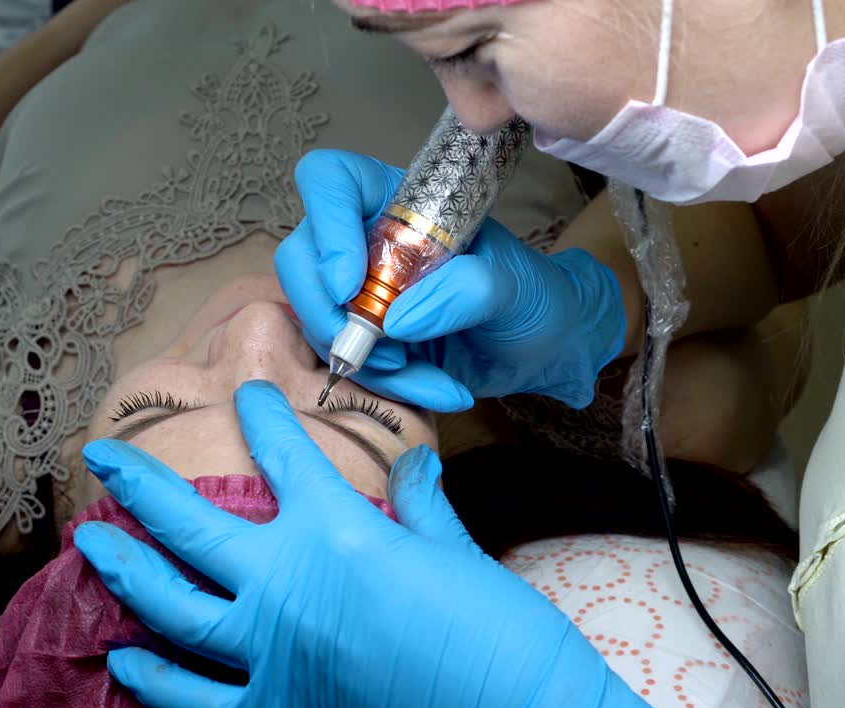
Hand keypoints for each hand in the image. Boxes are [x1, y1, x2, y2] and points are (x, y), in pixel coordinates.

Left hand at [74, 381, 656, 707]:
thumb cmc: (496, 631)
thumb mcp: (456, 552)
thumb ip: (419, 504)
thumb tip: (414, 462)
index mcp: (335, 531)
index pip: (285, 456)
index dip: (262, 417)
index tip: (246, 393)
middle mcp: (285, 585)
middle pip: (188, 526)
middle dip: (138, 485)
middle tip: (102, 458)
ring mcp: (271, 653)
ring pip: (172, 609)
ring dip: (125, 572)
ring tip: (91, 544)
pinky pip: (198, 702)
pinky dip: (157, 682)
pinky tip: (127, 660)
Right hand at [275, 149, 626, 411]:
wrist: (543, 348)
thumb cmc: (532, 297)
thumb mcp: (513, 286)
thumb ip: (464, 291)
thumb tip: (398, 320)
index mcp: (398, 202)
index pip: (331, 181)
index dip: (326, 225)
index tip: (352, 283)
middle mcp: (365, 241)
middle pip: (300, 258)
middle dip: (325, 311)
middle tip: (375, 347)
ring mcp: (359, 293)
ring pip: (318, 320)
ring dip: (368, 362)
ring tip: (430, 378)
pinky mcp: (365, 340)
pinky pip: (348, 363)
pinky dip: (389, 386)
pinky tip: (440, 389)